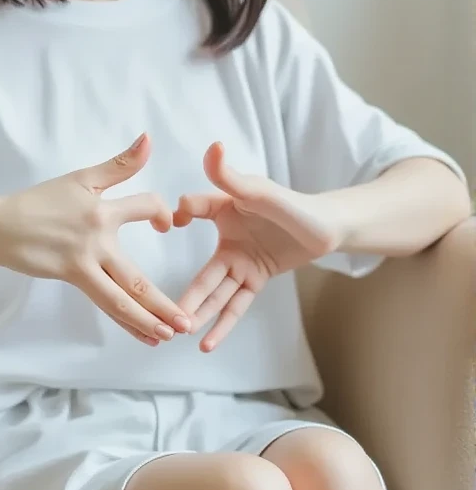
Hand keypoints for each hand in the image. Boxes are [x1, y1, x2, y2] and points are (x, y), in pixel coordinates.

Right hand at [0, 133, 190, 345]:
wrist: (1, 224)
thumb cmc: (40, 201)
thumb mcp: (81, 179)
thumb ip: (119, 164)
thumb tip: (148, 140)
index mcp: (104, 210)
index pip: (146, 207)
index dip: (161, 213)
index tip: (167, 224)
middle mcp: (99, 239)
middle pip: (138, 278)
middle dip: (164, 303)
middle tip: (188, 323)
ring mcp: (85, 262)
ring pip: (122, 299)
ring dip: (148, 320)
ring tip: (170, 335)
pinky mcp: (72, 276)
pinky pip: (105, 303)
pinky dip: (126, 321)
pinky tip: (143, 334)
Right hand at [174, 142, 339, 351]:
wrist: (328, 229)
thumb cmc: (295, 205)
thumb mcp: (262, 192)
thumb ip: (232, 177)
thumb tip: (214, 147)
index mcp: (225, 209)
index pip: (197, 208)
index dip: (185, 212)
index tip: (173, 219)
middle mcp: (227, 237)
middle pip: (203, 271)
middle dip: (185, 293)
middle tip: (161, 311)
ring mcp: (240, 262)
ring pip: (216, 292)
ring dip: (199, 312)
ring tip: (179, 331)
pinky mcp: (254, 279)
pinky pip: (236, 304)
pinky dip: (223, 324)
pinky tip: (207, 342)